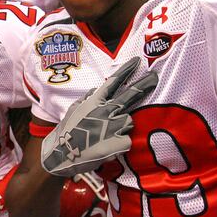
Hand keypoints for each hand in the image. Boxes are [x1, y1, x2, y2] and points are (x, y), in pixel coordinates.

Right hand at [42, 57, 157, 177]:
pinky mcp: (121, 142)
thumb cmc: (67, 132)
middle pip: (130, 95)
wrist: (62, 156)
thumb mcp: (75, 109)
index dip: (126, 70)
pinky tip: (106, 147)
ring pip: (128, 120)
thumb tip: (98, 89)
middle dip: (144, 84)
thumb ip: (88, 98)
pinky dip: (119, 143)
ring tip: (105, 135)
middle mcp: (106, 110)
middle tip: (155, 77)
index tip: (137, 61)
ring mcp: (114, 126)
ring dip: (121, 126)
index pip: (113, 82)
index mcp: (95, 101)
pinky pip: (127, 139)